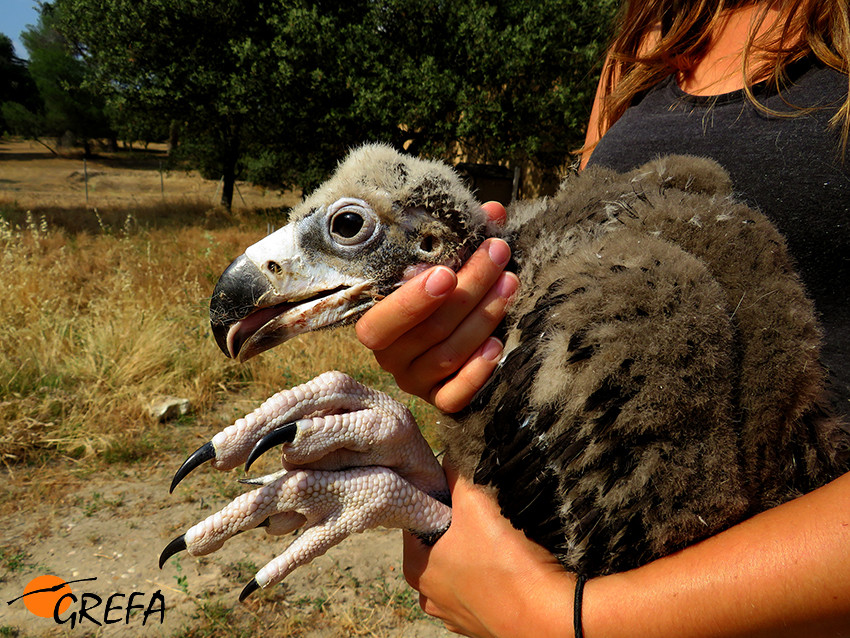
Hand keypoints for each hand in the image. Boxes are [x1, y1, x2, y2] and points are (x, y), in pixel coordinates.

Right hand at [356, 202, 518, 412]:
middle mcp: (391, 357)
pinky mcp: (439, 401)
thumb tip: (492, 210)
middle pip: (429, 330)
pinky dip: (476, 372)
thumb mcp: (448, 266)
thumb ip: (463, 240)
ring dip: (483, 318)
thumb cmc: (444, 294)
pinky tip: (497, 345)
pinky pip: (454, 396)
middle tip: (497, 255)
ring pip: (447, 355)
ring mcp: (414, 381)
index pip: (383, 321)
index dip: (412, 301)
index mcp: (378, 322)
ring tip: (509, 285)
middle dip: (469, 290)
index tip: (446, 273)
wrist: (452, 340)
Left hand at [402, 462, 575, 636]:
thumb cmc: (506, 562)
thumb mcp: (475, 503)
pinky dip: (490, 575)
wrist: (550, 616)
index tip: (459, 490)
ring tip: (500, 539)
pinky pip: (481, 588)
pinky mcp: (481, 624)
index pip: (415, 519)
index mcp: (415, 568)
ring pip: (460, 566)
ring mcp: (454, 613)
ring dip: (476, 550)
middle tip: (483, 512)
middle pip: (438, 543)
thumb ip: (455, 475)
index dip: (436, 499)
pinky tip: (509, 564)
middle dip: (458, 525)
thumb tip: (447, 458)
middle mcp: (428, 595)